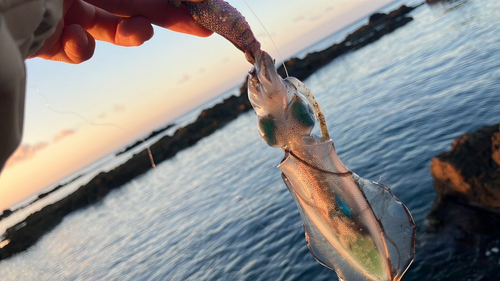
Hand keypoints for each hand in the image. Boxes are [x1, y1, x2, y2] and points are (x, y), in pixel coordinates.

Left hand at [30, 0, 212, 63]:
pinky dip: (82, 49)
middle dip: (169, 16)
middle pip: (135, 4)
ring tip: (139, 32)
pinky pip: (76, 49)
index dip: (177, 1)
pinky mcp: (49, 39)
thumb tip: (172, 2)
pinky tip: (76, 39)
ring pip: (109, 29)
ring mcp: (64, 11)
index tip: (205, 12)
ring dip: (130, 34)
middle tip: (203, 28)